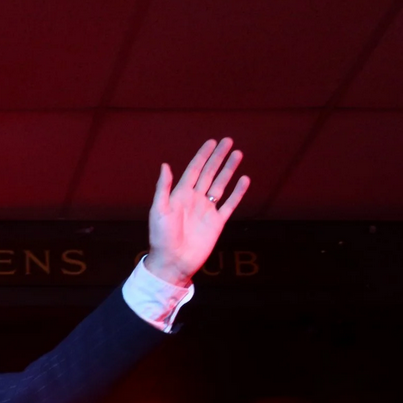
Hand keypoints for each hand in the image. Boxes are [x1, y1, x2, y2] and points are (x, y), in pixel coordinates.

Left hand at [145, 138, 249, 285]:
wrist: (173, 262)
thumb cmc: (161, 237)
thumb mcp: (158, 210)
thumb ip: (163, 188)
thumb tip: (165, 165)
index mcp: (180, 195)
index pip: (194, 170)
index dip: (202, 155)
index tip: (212, 142)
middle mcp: (195, 199)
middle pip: (209, 173)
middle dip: (218, 157)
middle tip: (229, 141)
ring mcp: (207, 210)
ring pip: (221, 185)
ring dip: (229, 170)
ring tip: (238, 154)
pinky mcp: (217, 222)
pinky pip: (230, 204)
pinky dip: (238, 192)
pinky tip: (245, 179)